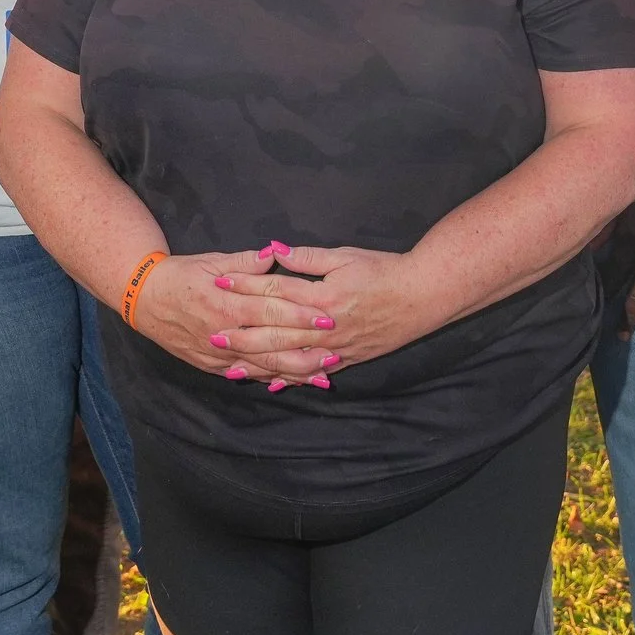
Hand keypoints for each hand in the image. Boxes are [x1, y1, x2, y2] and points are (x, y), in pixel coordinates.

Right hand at [132, 249, 333, 382]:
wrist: (145, 300)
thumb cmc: (181, 276)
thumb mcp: (210, 261)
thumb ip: (245, 261)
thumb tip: (274, 254)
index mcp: (225, 304)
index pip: (270, 310)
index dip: (300, 314)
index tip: (326, 315)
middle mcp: (224, 334)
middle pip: (271, 344)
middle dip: (305, 347)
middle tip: (336, 348)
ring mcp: (217, 355)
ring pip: (262, 367)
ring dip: (295, 371)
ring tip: (324, 372)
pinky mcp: (213, 367)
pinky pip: (247, 375)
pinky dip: (272, 379)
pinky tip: (293, 382)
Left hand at [219, 244, 450, 383]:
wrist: (422, 296)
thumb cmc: (383, 270)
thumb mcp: (345, 256)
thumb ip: (308, 257)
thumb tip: (275, 251)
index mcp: (323, 296)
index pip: (276, 290)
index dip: (246, 285)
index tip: (220, 282)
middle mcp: (326, 326)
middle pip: (277, 331)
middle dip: (243, 334)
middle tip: (213, 336)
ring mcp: (337, 347)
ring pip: (291, 359)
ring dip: (261, 364)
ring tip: (233, 367)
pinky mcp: (347, 358)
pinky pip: (314, 373)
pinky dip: (293, 379)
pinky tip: (273, 384)